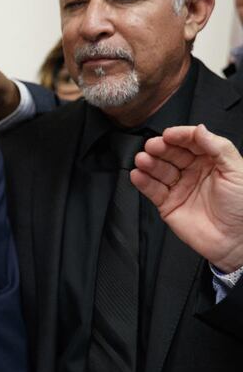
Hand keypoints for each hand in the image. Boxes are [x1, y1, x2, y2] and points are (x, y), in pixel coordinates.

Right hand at [131, 124, 242, 272]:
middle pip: (172, 154)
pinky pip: (152, 190)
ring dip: (149, 163)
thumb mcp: (237, 171)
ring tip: (143, 160)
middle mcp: (194, 172)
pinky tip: (138, 175)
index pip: (192, 142)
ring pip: (159, 170)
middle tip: (153, 146)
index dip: (180, 136)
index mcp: (212, 161)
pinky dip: (142, 182)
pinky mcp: (167, 204)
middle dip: (161, 148)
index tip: (169, 135)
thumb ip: (218, 147)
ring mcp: (179, 187)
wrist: (237, 242)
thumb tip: (199, 129)